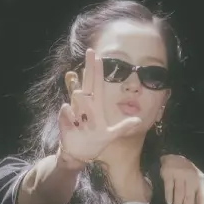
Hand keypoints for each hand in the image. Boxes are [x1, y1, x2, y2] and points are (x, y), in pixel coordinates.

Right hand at [58, 48, 141, 162]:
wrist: (80, 153)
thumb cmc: (94, 141)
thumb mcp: (111, 135)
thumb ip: (123, 127)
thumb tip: (139, 121)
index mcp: (96, 106)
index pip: (97, 84)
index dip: (97, 70)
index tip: (98, 56)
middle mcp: (85, 104)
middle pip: (87, 81)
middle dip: (89, 66)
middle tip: (91, 51)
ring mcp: (74, 109)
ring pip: (78, 95)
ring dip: (82, 105)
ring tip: (83, 121)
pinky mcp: (64, 117)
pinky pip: (66, 110)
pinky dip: (71, 117)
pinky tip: (74, 124)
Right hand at [160, 154, 203, 203]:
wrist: (173, 157)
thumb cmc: (187, 174)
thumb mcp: (196, 183)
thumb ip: (198, 198)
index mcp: (201, 181)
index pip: (203, 197)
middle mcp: (192, 177)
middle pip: (189, 198)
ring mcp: (180, 174)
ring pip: (179, 194)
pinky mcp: (168, 173)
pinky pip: (169, 187)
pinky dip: (169, 196)